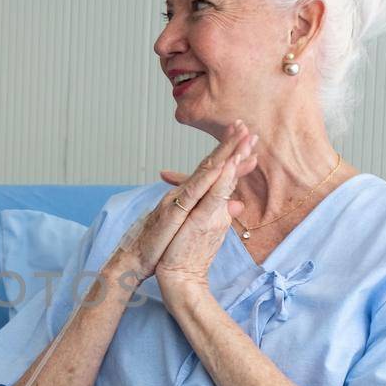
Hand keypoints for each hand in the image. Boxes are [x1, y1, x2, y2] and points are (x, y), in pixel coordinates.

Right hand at [112, 122, 257, 282]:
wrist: (138, 260)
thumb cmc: (163, 245)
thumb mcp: (194, 226)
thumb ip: (214, 211)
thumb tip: (236, 203)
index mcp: (191, 196)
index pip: (214, 171)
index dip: (231, 154)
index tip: (247, 138)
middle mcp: (185, 193)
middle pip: (210, 165)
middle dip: (229, 144)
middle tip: (245, 125)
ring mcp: (178, 200)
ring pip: (204, 173)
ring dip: (222, 154)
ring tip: (239, 137)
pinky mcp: (173, 212)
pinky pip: (193, 193)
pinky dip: (207, 179)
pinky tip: (221, 167)